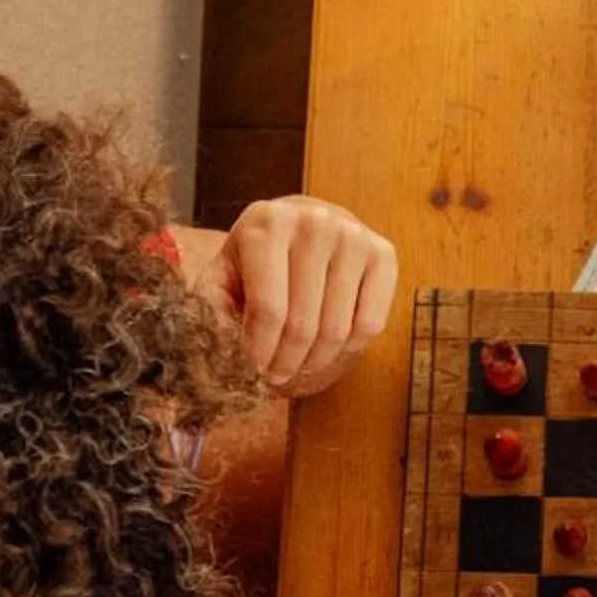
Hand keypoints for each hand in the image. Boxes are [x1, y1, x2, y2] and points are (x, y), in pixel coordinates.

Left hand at [220, 198, 398, 396]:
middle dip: (286, 363)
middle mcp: (314, 221)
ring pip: (338, 329)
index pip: (268, 309)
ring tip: (299, 363)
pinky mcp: (383, 253)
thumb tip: (224, 357)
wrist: (303, 228)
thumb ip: (213, 313)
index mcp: (266, 223)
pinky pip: (370, 323)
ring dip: (315, 361)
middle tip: (277, 375)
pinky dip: (349, 347)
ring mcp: (353, 235)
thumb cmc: (258, 262)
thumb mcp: (223, 279)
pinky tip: (330, 343)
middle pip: (303, 324)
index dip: (260, 353)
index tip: (254, 373)